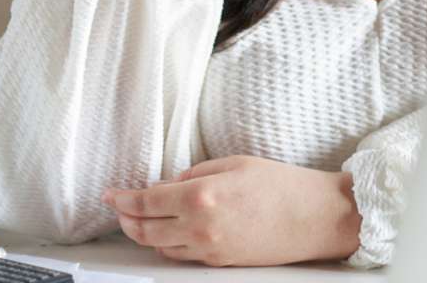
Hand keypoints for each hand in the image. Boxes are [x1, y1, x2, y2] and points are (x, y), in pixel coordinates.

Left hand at [102, 156, 361, 266]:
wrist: (315, 217)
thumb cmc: (283, 185)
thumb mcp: (237, 163)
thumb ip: (199, 170)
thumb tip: (174, 182)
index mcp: (202, 195)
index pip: (146, 201)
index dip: (122, 199)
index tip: (111, 194)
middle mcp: (200, 227)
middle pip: (144, 230)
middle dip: (126, 219)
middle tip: (119, 208)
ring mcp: (209, 249)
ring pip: (159, 247)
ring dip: (144, 234)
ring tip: (139, 220)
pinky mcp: (219, 263)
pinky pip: (181, 255)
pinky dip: (167, 244)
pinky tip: (169, 232)